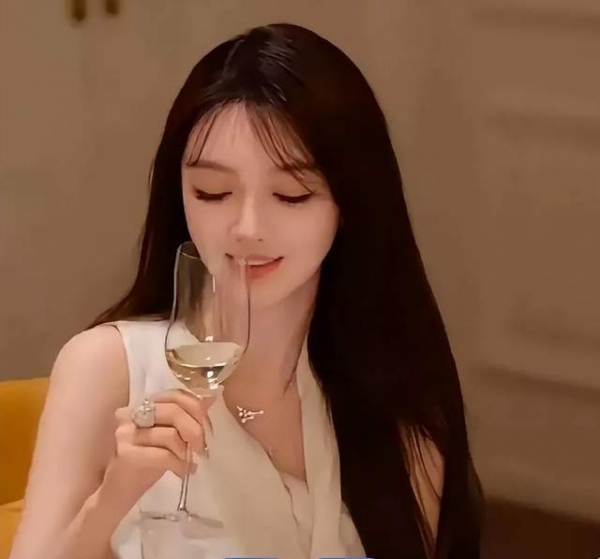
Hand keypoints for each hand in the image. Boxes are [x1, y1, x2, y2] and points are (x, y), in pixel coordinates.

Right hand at [99, 389, 214, 512]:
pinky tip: (184, 472)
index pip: (175, 395)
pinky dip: (179, 464)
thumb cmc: (147, 463)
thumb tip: (211, 399)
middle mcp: (131, 413)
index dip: (196, 409)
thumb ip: (187, 417)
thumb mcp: (170, 436)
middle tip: (203, 448)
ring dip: (186, 452)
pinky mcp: (125, 454)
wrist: (118, 493)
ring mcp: (126, 433)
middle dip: (196, 430)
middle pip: (174, 411)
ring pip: (170, 435)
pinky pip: (163, 455)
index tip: (208, 427)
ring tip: (191, 462)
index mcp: (143, 404)